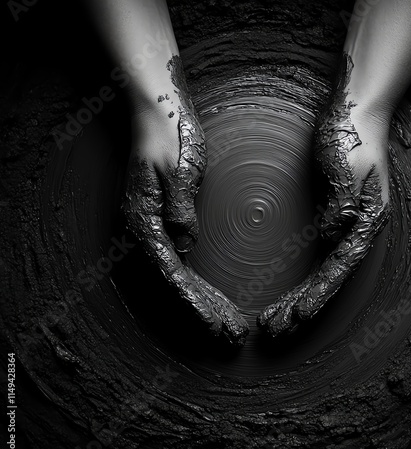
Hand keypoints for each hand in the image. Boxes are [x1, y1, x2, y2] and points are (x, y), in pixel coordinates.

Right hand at [122, 103, 248, 345]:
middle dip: (202, 314)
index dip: (196, 306)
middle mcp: (139, 232)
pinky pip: (177, 264)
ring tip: (227, 327)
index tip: (220, 327)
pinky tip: (209, 297)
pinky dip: (195, 285)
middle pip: (171, 287)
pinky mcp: (159, 224)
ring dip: (200, 305)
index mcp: (142, 222)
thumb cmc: (169, 135)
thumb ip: (179, 208)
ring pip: (174, 280)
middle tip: (231, 338)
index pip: (170, 276)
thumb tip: (184, 246)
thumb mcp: (178, 169)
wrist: (157, 110)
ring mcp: (147, 230)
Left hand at [258, 56, 389, 336]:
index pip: (339, 268)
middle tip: (273, 331)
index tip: (294, 319)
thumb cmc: (352, 133)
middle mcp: (357, 229)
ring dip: (298, 297)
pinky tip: (286, 288)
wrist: (356, 107)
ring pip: (320, 271)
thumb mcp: (347, 166)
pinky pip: (314, 254)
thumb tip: (331, 238)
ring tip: (274, 320)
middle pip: (328, 278)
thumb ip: (343, 205)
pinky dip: (299, 275)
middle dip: (302, 306)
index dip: (317, 295)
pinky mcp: (333, 215)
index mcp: (367, 220)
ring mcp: (346, 224)